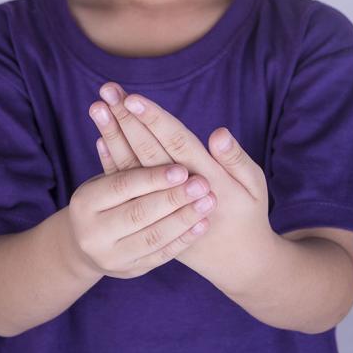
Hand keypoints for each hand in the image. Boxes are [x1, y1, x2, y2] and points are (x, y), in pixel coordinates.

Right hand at [67, 163, 216, 279]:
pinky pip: (162, 256)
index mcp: (84, 202)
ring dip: (184, 218)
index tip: (181, 168)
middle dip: (173, 198)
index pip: (121, 186)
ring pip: (153, 237)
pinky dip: (184, 238)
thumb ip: (120, 151)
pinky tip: (203, 223)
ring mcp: (112, 256)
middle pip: (138, 213)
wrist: (87, 245)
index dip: (152, 177)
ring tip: (209, 201)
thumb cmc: (103, 198)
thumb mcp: (103, 177)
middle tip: (203, 184)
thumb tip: (124, 111)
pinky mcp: (132, 270)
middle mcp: (92, 233)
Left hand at [88, 82, 273, 272]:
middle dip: (126, 119)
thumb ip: (236, 160)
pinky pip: (128, 189)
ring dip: (113, 135)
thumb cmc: (248, 215)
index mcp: (209, 179)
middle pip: (147, 150)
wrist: (234, 262)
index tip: (132, 98)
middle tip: (108, 89)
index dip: (154, 121)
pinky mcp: (151, 214)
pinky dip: (112, 163)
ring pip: (132, 166)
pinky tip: (99, 139)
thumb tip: (218, 133)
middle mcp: (179, 192)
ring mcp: (161, 206)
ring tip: (98, 105)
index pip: (176, 144)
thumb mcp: (255, 188)